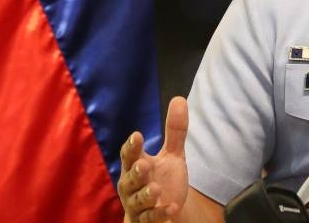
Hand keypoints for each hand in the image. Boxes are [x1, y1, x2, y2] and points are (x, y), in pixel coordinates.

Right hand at [119, 96, 189, 222]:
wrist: (166, 211)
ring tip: (157, 189)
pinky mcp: (145, 221)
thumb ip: (175, 131)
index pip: (130, 155)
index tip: (137, 135)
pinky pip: (149, 218)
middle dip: (136, 173)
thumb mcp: (172, 155)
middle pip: (129, 179)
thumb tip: (179, 99)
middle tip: (144, 165)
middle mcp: (132, 186)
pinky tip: (172, 207)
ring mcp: (138, 205)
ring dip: (146, 195)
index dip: (132, 146)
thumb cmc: (163, 180)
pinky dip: (160, 213)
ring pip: (137, 201)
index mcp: (135, 166)